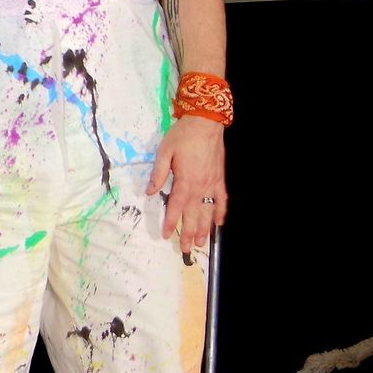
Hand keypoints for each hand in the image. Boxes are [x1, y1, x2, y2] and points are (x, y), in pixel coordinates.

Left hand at [148, 116, 226, 256]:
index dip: (171, 222)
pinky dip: (221, 212)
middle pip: (194, 215)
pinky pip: (222, 200)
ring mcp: (212, 184)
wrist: (205, 124)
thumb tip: (150, 192)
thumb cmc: (182, 137)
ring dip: (205, 228)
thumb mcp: (164, 152)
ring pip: (208, 212)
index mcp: (185, 180)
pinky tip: (219, 223)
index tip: (166, 235)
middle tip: (186, 249)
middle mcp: (200, 186)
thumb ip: (158, 174)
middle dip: (189, 233)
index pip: (176, 206)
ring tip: (202, 243)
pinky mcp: (220, 179)